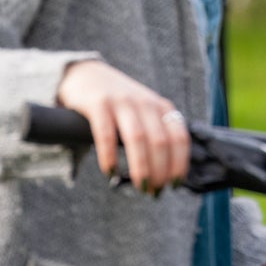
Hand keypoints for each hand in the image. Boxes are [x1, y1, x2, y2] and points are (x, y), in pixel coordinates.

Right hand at [56, 60, 190, 190]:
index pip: (180, 138)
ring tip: (140, 186)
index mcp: (161, 107)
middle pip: (161, 141)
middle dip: (161, 170)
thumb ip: (156, 133)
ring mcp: (122, 102)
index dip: (180, 163)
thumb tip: (165, 173)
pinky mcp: (98, 103)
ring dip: (142, 166)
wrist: (85, 74)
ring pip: (138, 138)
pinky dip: (110, 156)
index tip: (175, 184)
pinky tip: (110, 172)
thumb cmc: (118, 103)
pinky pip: (106, 134)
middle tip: (154, 192)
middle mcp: (145, 103)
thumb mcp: (144, 112)